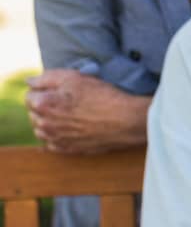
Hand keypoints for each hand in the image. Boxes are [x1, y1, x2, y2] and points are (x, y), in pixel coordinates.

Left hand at [25, 70, 147, 151]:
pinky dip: (56, 136)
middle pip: (33, 113)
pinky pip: (52, 144)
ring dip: (48, 122)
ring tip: (67, 114)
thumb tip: (29, 82)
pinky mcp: (68, 150)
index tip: (59, 89)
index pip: (29, 96)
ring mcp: (55, 140)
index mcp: (43, 105)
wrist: (124, 120)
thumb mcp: (74, 77)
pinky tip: (69, 128)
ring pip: (41, 130)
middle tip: (65, 100)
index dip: (43, 90)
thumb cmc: (101, 96)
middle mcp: (45, 125)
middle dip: (44, 106)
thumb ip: (46, 78)